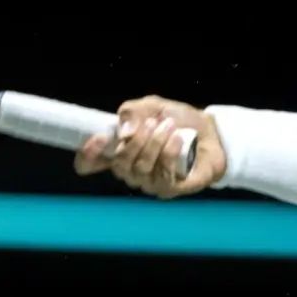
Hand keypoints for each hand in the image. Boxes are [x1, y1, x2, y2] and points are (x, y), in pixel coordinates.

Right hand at [74, 95, 226, 198]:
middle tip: (154, 123)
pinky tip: (178, 140)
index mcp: (118, 151)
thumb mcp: (152, 106)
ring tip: (170, 127)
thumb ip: (133, 112)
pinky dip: (169, 154)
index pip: (88, 164)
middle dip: (136, 141)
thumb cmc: (177, 121)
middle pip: (119, 164)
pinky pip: (162, 175)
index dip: (87, 156)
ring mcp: (148, 183)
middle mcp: (129, 171)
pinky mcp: (167, 189)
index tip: (98, 138)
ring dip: (156, 144)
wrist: (210, 133)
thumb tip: (124, 132)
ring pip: (141, 169)